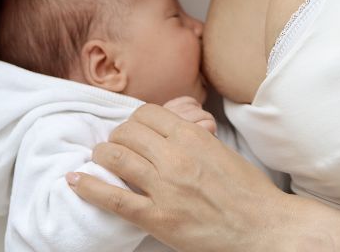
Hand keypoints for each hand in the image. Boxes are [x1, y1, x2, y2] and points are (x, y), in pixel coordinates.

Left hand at [66, 103, 286, 250]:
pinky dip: (88, 187)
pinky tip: (74, 180)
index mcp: (192, 136)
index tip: (131, 131)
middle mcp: (175, 156)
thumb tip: (164, 131)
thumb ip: (191, 138)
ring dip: (101, 156)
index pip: (146, 114)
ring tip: (98, 159)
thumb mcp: (220, 150)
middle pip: (127, 132)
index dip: (133, 121)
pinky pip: (114, 198)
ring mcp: (165, 188)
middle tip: (115, 147)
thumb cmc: (248, 191)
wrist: (265, 226)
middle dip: (116, 138)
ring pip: (116, 158)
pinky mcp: (158, 218)